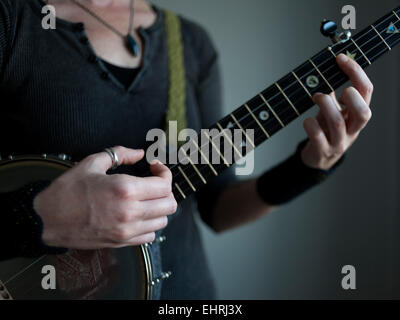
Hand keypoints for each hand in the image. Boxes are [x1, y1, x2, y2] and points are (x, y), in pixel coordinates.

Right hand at [33, 146, 176, 248]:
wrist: (47, 220)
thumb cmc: (67, 191)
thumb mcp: (91, 163)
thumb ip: (120, 154)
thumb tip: (139, 152)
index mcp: (125, 189)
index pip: (164, 184)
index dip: (164, 172)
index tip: (155, 167)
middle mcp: (130, 211)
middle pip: (170, 204)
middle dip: (165, 190)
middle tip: (154, 182)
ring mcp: (127, 230)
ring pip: (163, 221)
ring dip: (159, 207)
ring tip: (147, 198)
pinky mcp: (122, 242)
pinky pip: (150, 236)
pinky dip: (150, 224)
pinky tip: (139, 214)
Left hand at [301, 53, 372, 169]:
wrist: (319, 157)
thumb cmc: (327, 130)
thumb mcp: (334, 110)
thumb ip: (332, 93)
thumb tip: (325, 68)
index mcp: (357, 114)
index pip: (366, 91)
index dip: (356, 72)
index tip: (340, 58)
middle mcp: (352, 129)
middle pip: (363, 112)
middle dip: (350, 96)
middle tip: (335, 90)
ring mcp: (339, 142)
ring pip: (337, 123)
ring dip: (324, 105)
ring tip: (316, 97)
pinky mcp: (323, 150)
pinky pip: (318, 137)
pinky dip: (310, 125)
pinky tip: (307, 120)